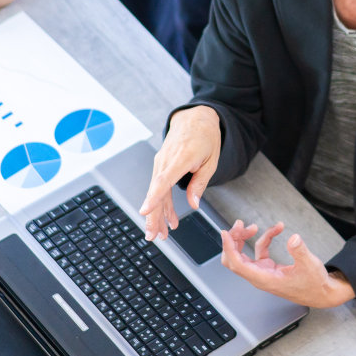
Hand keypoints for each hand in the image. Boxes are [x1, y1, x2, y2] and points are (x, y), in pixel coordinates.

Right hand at [140, 106, 221, 239]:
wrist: (195, 118)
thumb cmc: (205, 137)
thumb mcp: (211, 160)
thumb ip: (200, 182)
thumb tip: (193, 204)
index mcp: (180, 157)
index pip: (163, 180)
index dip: (154, 197)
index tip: (144, 211)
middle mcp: (166, 160)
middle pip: (155, 191)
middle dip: (153, 216)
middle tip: (153, 236)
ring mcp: (161, 163)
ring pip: (155, 192)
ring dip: (157, 214)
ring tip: (160, 234)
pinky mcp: (161, 166)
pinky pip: (159, 187)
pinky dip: (162, 203)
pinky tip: (167, 219)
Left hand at [221, 220, 355, 308]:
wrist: (321, 293)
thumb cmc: (314, 285)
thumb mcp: (310, 265)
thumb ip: (300, 251)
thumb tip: (293, 238)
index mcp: (265, 279)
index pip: (237, 264)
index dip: (229, 248)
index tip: (225, 233)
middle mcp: (260, 276)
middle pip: (234, 259)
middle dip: (233, 241)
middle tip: (240, 225)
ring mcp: (263, 272)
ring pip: (243, 254)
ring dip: (245, 238)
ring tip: (254, 226)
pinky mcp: (269, 267)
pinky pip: (260, 250)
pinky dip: (266, 238)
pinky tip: (277, 230)